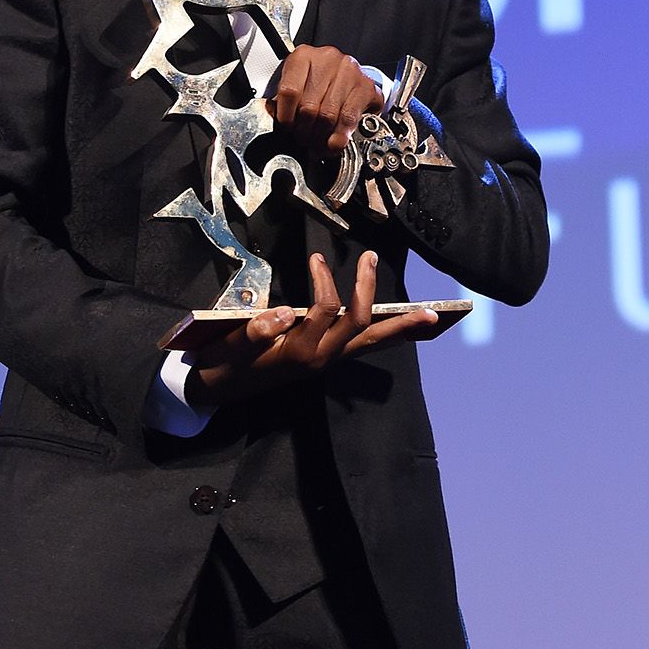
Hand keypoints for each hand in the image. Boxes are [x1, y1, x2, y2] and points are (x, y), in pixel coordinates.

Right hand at [183, 252, 436, 407]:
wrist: (217, 391)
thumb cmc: (222, 364)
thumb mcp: (229, 347)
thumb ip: (255, 332)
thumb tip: (286, 311)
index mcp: (299, 352)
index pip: (326, 310)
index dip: (324, 281)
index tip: (316, 257)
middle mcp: (321, 359)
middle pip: (361, 325)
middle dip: (371, 292)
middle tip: (372, 260)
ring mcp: (328, 362)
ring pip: (372, 342)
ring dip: (401, 326)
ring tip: (431, 316)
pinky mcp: (328, 361)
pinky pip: (366, 348)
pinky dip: (388, 336)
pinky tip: (403, 330)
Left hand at [268, 45, 383, 154]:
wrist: (348, 76)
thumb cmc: (318, 81)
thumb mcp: (296, 85)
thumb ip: (284, 101)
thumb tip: (279, 121)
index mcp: (303, 56)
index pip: (289, 91)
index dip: (286, 116)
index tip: (288, 128)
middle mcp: (328, 59)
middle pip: (309, 106)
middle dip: (304, 131)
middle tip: (303, 140)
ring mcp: (349, 71)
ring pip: (329, 115)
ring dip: (321, 136)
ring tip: (317, 143)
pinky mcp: (366, 86)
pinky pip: (349, 118)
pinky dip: (340, 135)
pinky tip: (334, 142)